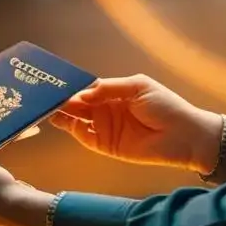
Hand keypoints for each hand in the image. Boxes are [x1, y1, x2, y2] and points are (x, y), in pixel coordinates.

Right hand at [50, 74, 221, 172]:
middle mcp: (105, 109)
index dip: (70, 85)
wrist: (185, 137)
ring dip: (60, 113)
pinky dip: (70, 129)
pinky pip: (84, 136)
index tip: (52, 80)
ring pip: (75, 119)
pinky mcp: (105, 145)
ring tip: (44, 106)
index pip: (86, 87)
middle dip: (60, 98)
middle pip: (76, 103)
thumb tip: (81, 93)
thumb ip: (108, 88)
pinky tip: (59, 120)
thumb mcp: (138, 87)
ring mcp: (104, 127)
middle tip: (40, 94)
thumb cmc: (166, 106)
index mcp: (114, 92)